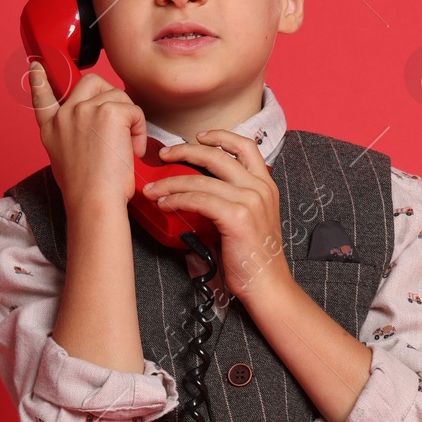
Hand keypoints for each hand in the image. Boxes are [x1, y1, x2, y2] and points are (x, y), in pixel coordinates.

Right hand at [28, 60, 146, 210]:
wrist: (93, 201)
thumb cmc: (86, 191)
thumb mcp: (66, 161)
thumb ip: (72, 138)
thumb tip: (90, 133)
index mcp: (51, 129)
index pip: (43, 96)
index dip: (41, 80)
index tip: (37, 67)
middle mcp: (65, 115)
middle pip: (92, 82)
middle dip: (111, 97)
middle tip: (118, 127)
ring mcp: (84, 110)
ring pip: (118, 96)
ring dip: (129, 120)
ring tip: (125, 149)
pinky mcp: (109, 113)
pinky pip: (134, 110)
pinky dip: (139, 130)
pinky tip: (132, 150)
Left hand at [142, 128, 295, 302]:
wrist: (268, 285)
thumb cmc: (253, 258)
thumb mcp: (247, 220)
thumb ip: (228, 202)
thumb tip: (194, 194)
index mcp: (266, 185)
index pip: (244, 146)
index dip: (219, 136)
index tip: (198, 137)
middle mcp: (260, 187)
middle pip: (217, 155)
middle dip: (185, 150)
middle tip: (164, 155)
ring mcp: (250, 201)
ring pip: (201, 179)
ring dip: (171, 182)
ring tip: (154, 189)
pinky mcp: (237, 217)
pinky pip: (199, 199)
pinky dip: (177, 199)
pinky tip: (165, 204)